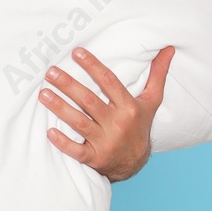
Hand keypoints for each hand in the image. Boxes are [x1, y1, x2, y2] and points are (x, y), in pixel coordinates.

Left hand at [39, 45, 174, 182]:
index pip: (110, 83)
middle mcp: (117, 124)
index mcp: (129, 107)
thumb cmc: (139, 125)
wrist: (135, 162)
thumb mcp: (151, 101)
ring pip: (79, 123)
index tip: (76, 52)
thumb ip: (157, 74)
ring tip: (43, 94)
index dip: (93, 66)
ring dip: (59, 108)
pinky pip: (77, 151)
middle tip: (51, 72)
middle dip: (69, 85)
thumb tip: (168, 48)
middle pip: (90, 101)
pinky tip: (49, 131)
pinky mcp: (95, 158)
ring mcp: (105, 142)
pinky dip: (63, 143)